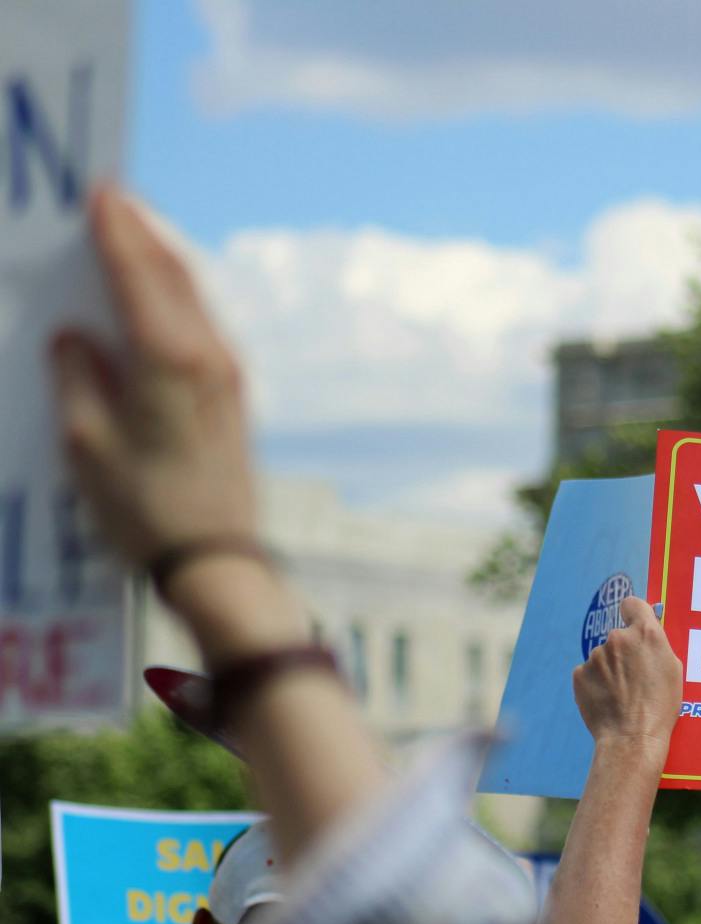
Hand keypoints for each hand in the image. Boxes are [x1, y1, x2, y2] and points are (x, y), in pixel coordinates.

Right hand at [49, 188, 256, 575]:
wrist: (218, 560)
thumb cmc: (144, 508)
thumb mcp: (86, 443)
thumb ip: (77, 376)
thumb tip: (73, 333)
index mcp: (169, 359)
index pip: (139, 274)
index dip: (116, 230)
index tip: (97, 191)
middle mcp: (209, 356)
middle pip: (174, 274)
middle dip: (140, 232)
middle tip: (107, 195)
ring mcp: (228, 374)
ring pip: (192, 297)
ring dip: (160, 259)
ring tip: (127, 231)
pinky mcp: (233, 394)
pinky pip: (200, 324)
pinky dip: (173, 295)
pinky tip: (153, 295)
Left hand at [573, 598, 682, 756]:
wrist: (631, 737)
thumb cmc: (660, 707)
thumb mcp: (673, 670)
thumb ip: (658, 645)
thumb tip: (647, 636)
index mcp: (645, 634)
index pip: (632, 604)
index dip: (634, 614)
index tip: (636, 625)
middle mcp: (618, 638)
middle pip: (619, 636)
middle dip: (625, 650)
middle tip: (635, 675)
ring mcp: (595, 656)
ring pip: (603, 656)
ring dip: (610, 668)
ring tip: (622, 694)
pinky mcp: (579, 674)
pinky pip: (589, 672)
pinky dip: (596, 683)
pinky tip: (608, 700)